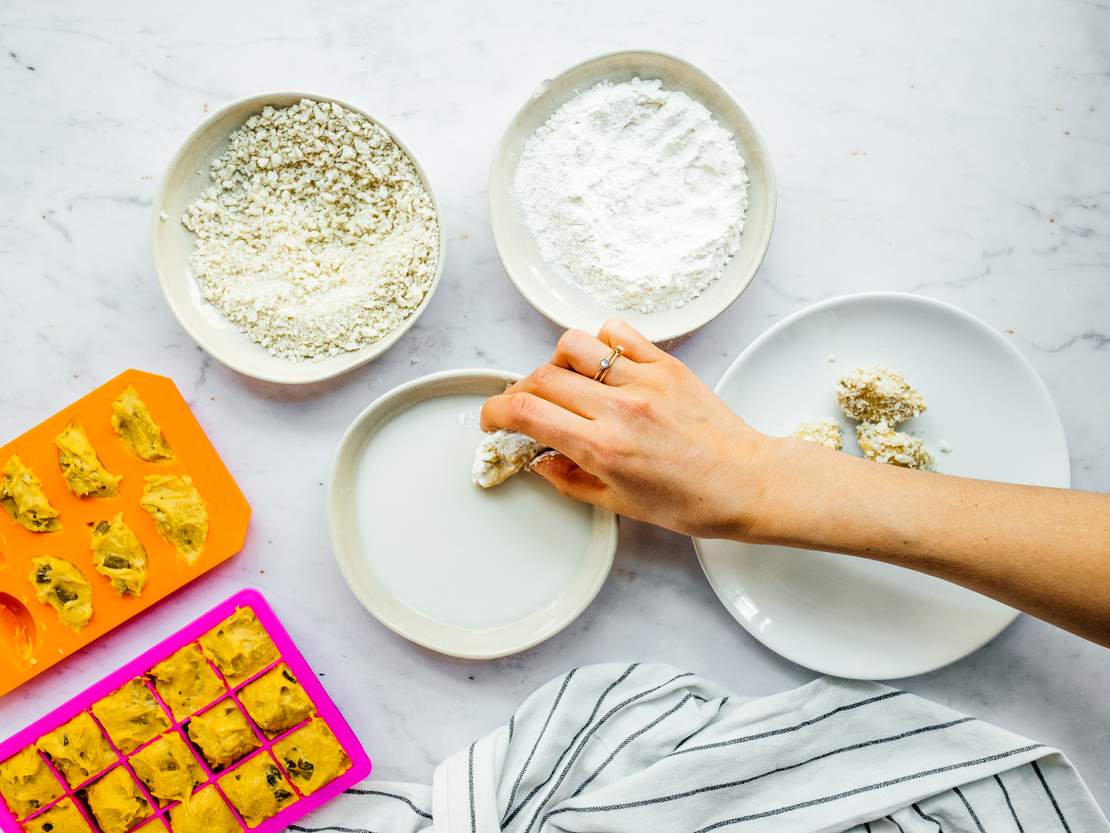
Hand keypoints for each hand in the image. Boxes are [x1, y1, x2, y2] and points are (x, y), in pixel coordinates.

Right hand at [480, 319, 777, 537]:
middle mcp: (619, 408)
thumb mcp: (619, 503)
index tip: (492, 418)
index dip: (495, 411)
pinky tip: (604, 365)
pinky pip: (619, 333)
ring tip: (568, 383)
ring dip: (558, 362)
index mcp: (603, 447)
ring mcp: (645, 381)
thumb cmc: (690, 502)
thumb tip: (538, 460)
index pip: (527, 411)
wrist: (746, 482)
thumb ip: (570, 480)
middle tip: (526, 407)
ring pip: (575, 344)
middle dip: (520, 390)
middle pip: (542, 376)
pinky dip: (601, 342)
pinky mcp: (668, 365)